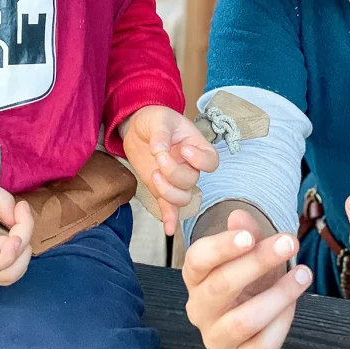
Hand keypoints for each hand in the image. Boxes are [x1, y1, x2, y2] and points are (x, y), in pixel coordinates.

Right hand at [0, 178, 33, 285]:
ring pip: (10, 272)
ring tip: (19, 222)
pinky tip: (14, 225)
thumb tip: (17, 219)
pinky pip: (6, 262)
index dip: (10, 253)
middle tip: (20, 216)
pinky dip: (17, 247)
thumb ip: (3, 202)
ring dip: (22, 251)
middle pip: (8, 274)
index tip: (15, 232)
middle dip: (24, 248)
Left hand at [120, 105, 218, 234]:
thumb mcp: (159, 119)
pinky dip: (170, 219)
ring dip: (168, 191)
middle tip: (158, 156)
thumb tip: (159, 150)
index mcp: (196, 146)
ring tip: (154, 175)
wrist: (137, 128)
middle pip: (192, 181)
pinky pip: (170, 209)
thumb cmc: (154, 119)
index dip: (200, 161)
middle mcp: (190, 166)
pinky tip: (169, 229)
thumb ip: (161, 133)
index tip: (183, 150)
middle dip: (174, 172)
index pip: (211, 161)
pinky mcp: (161, 190)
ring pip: (183, 198)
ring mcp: (176, 180)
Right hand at [183, 208, 312, 348]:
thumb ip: (245, 232)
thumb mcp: (247, 250)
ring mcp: (214, 338)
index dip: (222, 247)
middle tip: (290, 242)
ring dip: (278, 295)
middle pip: (221, 286)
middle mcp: (198, 309)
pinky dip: (281, 325)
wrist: (249, 310)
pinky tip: (294, 304)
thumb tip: (240, 216)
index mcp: (194, 276)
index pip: (198, 259)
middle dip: (257, 263)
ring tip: (303, 274)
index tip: (250, 236)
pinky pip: (260, 347)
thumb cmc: (246, 275)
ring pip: (243, 321)